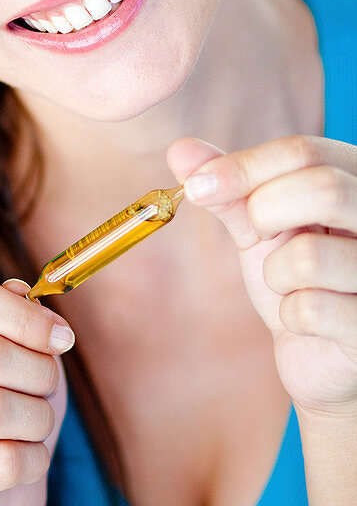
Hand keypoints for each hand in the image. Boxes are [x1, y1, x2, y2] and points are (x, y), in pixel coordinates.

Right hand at [0, 276, 73, 505]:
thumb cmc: (11, 397)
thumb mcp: (20, 347)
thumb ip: (19, 312)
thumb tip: (23, 293)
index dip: (24, 316)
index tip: (62, 336)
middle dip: (38, 371)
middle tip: (48, 385)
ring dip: (37, 416)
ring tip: (36, 421)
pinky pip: (4, 462)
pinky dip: (35, 458)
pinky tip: (28, 456)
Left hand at [167, 135, 356, 416]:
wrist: (325, 355)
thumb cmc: (298, 277)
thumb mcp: (261, 227)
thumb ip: (229, 189)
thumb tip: (180, 150)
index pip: (305, 152)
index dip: (243, 167)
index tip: (197, 186)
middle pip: (324, 189)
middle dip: (264, 213)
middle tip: (259, 234)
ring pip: (310, 256)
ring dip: (276, 274)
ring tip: (291, 285)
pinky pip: (312, 310)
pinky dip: (291, 316)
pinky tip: (310, 322)